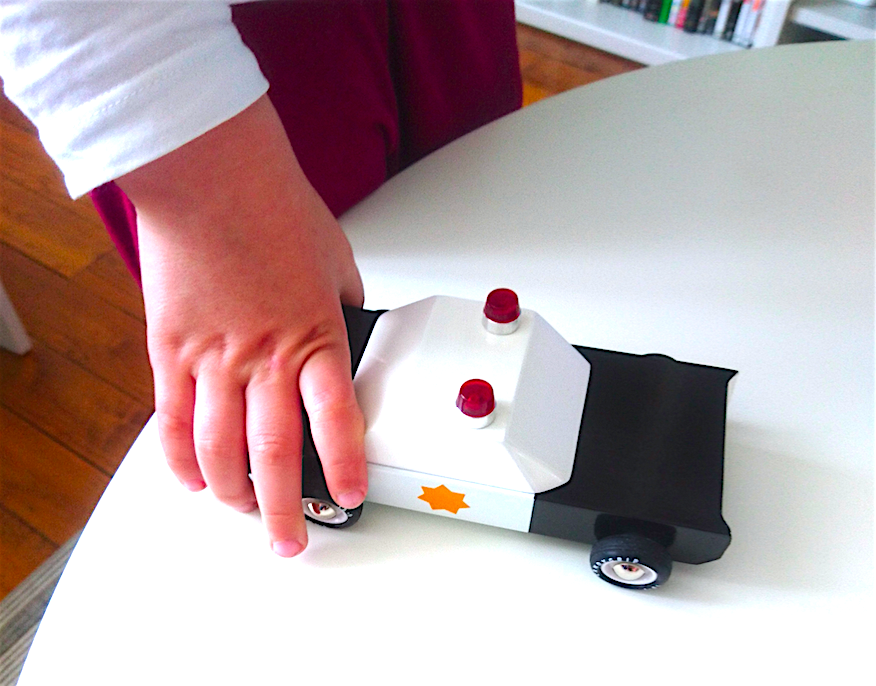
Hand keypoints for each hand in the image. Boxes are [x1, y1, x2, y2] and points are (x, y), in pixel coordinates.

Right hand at [116, 95, 366, 556]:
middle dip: (284, 510)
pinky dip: (180, 458)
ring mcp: (212, 359)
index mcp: (315, 336)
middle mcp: (264, 358)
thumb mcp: (335, 259)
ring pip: (220, 450)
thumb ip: (344, 304)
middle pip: (275, 455)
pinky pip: (172, 420)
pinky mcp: (170, 350)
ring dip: (232, 494)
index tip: (351, 495)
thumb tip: (349, 326)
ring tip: (244, 515)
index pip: (337, 421)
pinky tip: (192, 480)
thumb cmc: (274, 206)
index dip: (345, 467)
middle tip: (290, 541)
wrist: (211, 174)